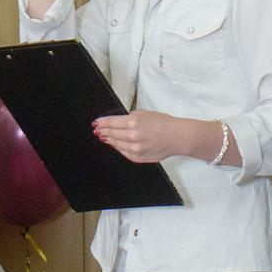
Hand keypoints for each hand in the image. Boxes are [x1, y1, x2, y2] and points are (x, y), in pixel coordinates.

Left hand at [92, 111, 212, 164]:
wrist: (176, 137)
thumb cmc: (163, 123)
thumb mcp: (144, 114)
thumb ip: (129, 117)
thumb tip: (116, 122)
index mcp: (132, 122)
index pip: (110, 122)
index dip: (101, 123)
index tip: (95, 123)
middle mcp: (132, 136)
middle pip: (110, 134)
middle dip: (102, 131)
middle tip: (97, 130)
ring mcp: (134, 148)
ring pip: (115, 144)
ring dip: (109, 140)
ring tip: (104, 137)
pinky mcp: (138, 157)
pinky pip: (123, 152)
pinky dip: (119, 148)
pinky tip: (117, 144)